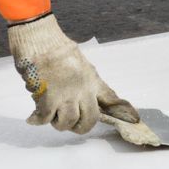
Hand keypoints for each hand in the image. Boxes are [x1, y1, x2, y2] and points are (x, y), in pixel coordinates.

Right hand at [8, 14, 138, 132]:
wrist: (41, 41)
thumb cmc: (58, 50)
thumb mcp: (82, 65)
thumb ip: (89, 82)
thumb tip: (89, 98)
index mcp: (92, 80)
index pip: (111, 99)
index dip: (124, 111)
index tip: (134, 119)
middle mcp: (83, 90)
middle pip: (90, 119)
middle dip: (80, 127)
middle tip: (71, 123)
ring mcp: (66, 95)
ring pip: (68, 123)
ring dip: (58, 123)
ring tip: (51, 115)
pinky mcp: (48, 98)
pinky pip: (46, 119)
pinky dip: (38, 120)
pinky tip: (33, 117)